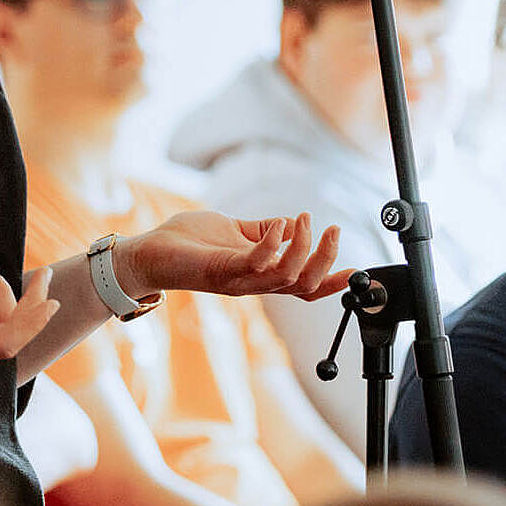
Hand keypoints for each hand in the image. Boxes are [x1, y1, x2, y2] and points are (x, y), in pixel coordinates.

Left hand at [119, 211, 349, 301]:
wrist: (149, 252)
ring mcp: (238, 280)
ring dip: (303, 248)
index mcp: (260, 275)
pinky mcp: (220, 270)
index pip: (303, 287)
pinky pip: (256, 262)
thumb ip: (262, 230)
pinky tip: (280, 224)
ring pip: (286, 277)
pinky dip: (273, 243)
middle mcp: (253, 283)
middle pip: (304, 286)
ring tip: (306, 219)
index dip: (332, 281)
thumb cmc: (187, 242)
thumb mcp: (233, 231)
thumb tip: (292, 223)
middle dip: (326, 261)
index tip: (357, 270)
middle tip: (334, 230)